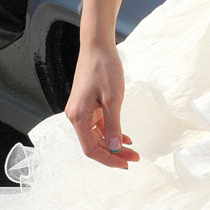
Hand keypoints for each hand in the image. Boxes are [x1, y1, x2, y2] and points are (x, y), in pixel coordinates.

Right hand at [65, 39, 138, 167]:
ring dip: (113, 144)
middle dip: (113, 153)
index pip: (91, 149)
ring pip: (96, 136)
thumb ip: (113, 126)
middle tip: (134, 157)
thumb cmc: (104, 68)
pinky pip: (97, 125)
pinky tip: (124, 136)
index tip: (126, 163)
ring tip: (132, 149)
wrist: (97, 46)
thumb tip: (114, 148)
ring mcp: (80, 111)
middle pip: (93, 144)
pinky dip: (110, 132)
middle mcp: (75, 116)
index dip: (108, 159)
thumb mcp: (113, 99)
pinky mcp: (86, 105)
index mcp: (78, 117)